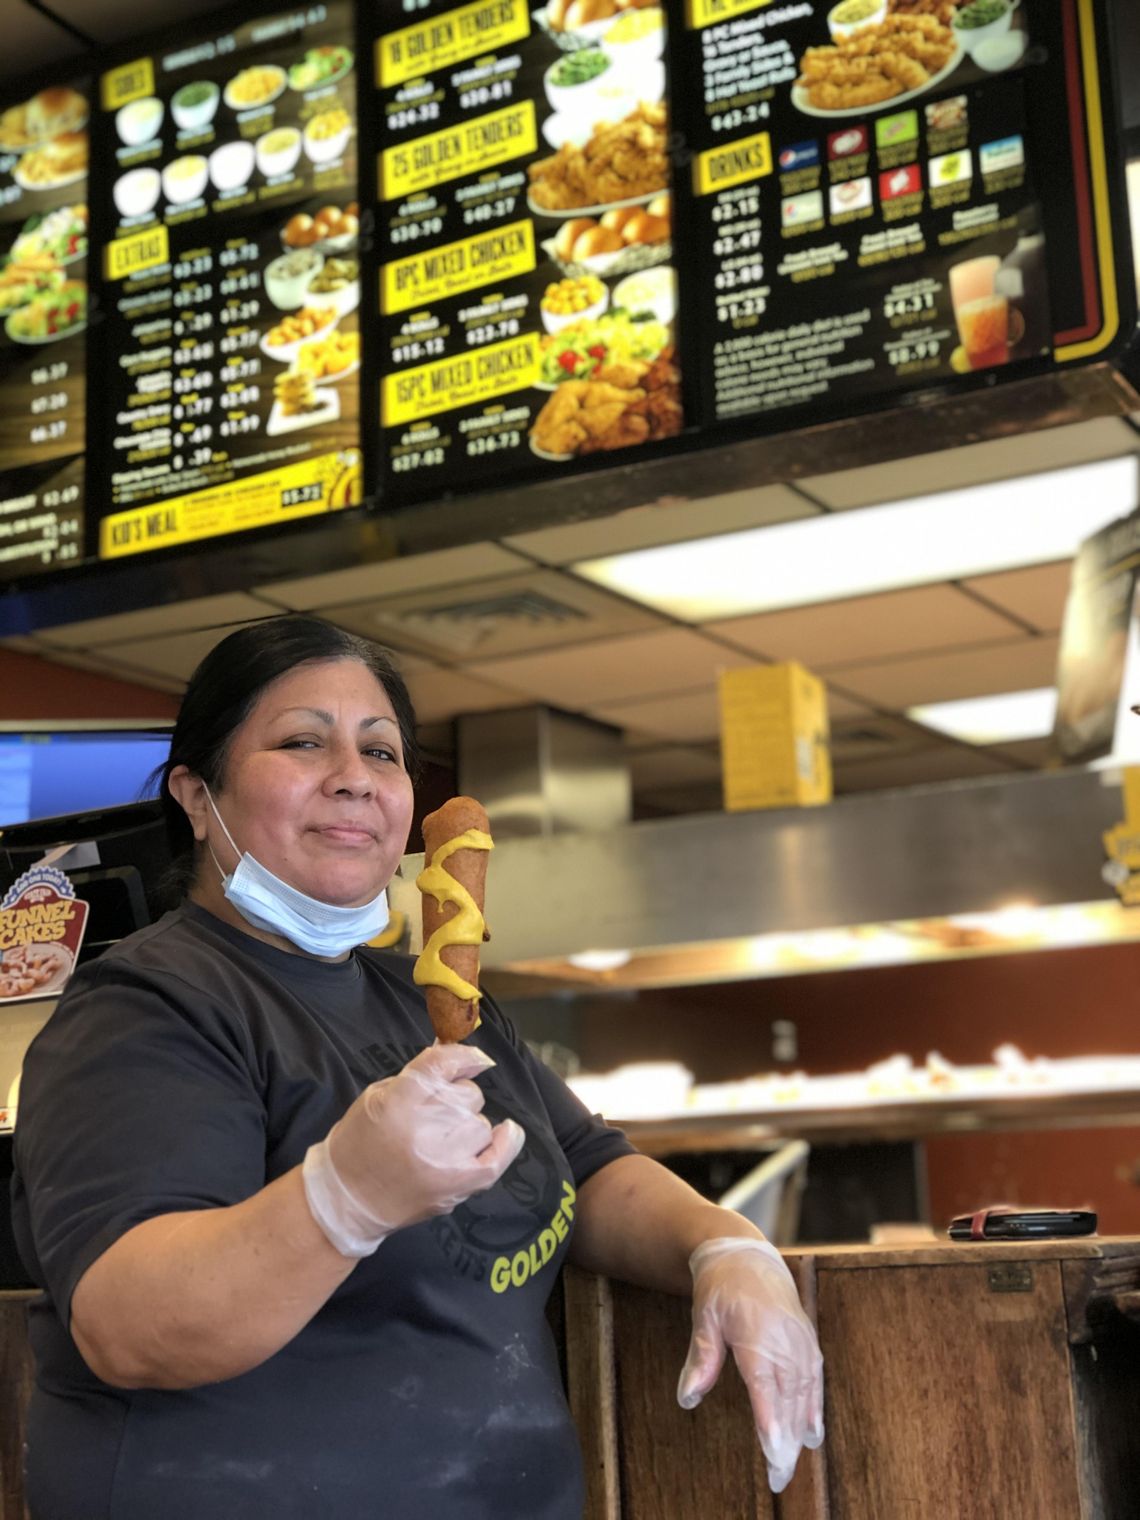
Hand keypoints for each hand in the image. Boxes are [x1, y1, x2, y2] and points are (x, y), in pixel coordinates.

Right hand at [303, 1044, 524, 1256]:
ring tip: (440, 1142)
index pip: (442, 1063)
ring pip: (480, 1123)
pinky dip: (506, 1142)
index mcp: (399, 1101)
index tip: (473, 1059)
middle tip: (432, 1117)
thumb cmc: (360, 1142)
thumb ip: (419, 1075)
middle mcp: (425, 1128)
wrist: (349, 1200)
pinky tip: (507, 1131)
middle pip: (467, 1095)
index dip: (462, 1056)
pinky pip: (497, 1157)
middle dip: (455, 1099)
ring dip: (466, 1126)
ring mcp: (445, 1159)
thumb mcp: (378, 1096)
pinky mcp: (459, 1185)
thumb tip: (455, 1051)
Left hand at [677, 1237, 823, 1492]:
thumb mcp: (704, 1316)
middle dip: (786, 1441)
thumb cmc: (721, 1285)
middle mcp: (785, 1341)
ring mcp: (800, 1341)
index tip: (774, 1453)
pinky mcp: (807, 1340)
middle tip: (779, 1477)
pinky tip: (813, 1433)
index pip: (766, 1388)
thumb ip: (701, 1357)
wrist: (747, 1253)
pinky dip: (815, 1408)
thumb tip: (688, 1397)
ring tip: (793, 1463)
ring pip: (805, 1394)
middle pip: (789, 1399)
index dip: (772, 1422)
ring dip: (801, 1431)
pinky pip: (815, 1380)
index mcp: (758, 1336)